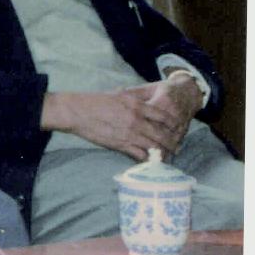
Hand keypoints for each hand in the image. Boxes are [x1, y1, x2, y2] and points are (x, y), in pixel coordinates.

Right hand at [42, 80, 198, 160]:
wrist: (76, 112)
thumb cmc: (95, 101)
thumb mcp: (118, 93)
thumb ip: (136, 97)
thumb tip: (148, 100)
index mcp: (136, 105)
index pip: (163, 116)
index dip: (173, 123)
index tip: (177, 127)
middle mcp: (136, 120)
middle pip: (162, 134)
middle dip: (172, 142)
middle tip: (177, 147)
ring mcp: (129, 134)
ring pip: (154, 146)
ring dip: (163, 152)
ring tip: (168, 156)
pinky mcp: (121, 144)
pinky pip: (140, 155)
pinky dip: (148, 159)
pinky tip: (151, 161)